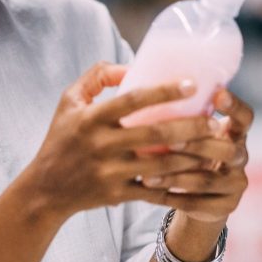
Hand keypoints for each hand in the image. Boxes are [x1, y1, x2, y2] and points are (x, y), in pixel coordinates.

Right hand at [16, 62, 221, 223]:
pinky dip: (179, 188)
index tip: (192, 84)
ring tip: (217, 148)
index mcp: (90, 118)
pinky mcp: (117, 196)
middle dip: (191, 128)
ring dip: (193, 158)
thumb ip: (97, 77)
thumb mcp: (69, 101)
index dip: (164, 91)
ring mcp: (110, 173)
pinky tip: (200, 179)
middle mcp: (100, 145)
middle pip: (155, 135)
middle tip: (217, 122)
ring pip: (161, 166)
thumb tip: (132, 66)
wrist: (45, 190)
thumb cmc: (61, 139)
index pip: (132, 100)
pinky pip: (155, 193)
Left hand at [141, 87, 252, 225]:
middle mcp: (240, 157)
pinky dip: (171, 197)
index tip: (218, 93)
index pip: (245, 117)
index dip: (235, 106)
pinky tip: (149, 193)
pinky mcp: (226, 207)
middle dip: (197, 144)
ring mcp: (236, 184)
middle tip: (170, 141)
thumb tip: (137, 81)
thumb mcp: (189, 133)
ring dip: (176, 177)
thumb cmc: (187, 154)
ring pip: (208, 180)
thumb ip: (179, 116)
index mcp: (235, 133)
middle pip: (226, 150)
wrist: (199, 199)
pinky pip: (197, 204)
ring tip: (147, 175)